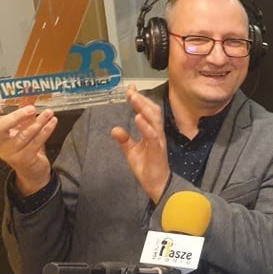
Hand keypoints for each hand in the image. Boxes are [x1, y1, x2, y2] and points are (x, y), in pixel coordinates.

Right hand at [0, 104, 56, 195]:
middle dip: (15, 117)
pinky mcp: (24, 159)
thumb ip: (23, 111)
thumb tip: (30, 92)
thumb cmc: (24, 144)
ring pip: (23, 135)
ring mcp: (10, 153)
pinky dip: (46, 130)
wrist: (32, 169)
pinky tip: (52, 122)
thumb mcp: (20, 127)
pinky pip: (36, 142)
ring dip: (38, 122)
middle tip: (31, 109)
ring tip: (49, 113)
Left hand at [110, 85, 169, 202]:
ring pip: (153, 119)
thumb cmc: (148, 167)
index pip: (146, 111)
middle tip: (130, 90)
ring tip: (134, 98)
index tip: (130, 88)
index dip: (139, 99)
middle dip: (141, 99)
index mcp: (151, 132)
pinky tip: (138, 117)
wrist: (157, 185)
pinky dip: (145, 125)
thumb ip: (125, 139)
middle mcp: (156, 133)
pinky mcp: (157, 150)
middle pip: (151, 111)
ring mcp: (158, 140)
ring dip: (143, 107)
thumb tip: (114, 129)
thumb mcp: (132, 151)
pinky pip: (152, 135)